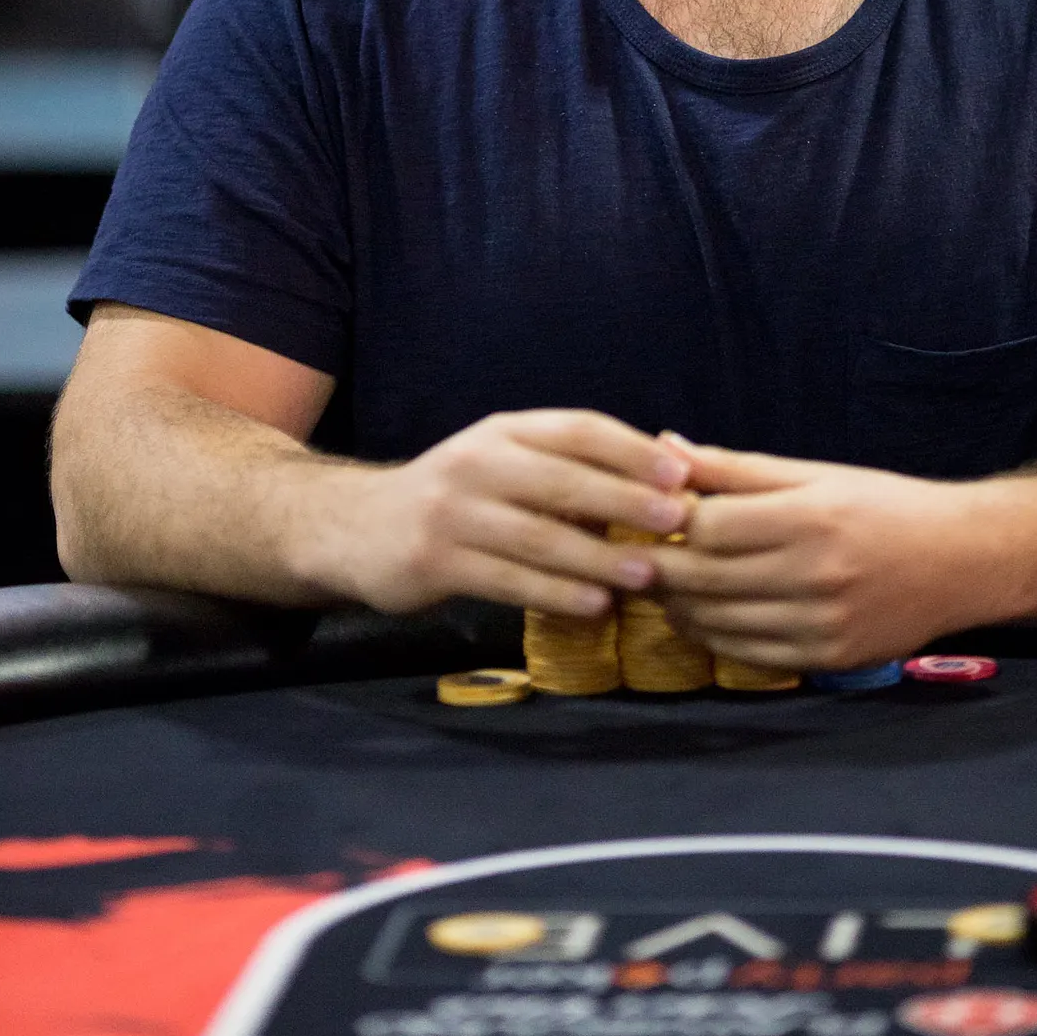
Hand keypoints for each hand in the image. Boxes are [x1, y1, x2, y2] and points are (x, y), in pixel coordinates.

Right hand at [317, 410, 692, 615]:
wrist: (357, 527)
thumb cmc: (456, 497)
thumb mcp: (502, 465)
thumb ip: (564, 469)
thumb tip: (658, 482)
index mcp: (505, 431)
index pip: (577, 429)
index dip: (630, 450)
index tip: (680, 473)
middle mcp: (478, 462)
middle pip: (563, 480)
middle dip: (626, 501)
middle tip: (677, 522)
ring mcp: (453, 512)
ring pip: (539, 536)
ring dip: (598, 558)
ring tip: (646, 575)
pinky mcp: (434, 561)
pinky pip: (507, 580)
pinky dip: (555, 594)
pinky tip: (593, 606)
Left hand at [649, 438, 1036, 671]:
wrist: (961, 560)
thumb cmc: (884, 504)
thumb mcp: (815, 473)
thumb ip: (737, 468)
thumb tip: (668, 447)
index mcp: (810, 517)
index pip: (708, 528)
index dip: (667, 524)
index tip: (647, 516)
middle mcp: (815, 574)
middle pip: (705, 579)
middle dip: (659, 569)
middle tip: (632, 558)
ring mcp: (822, 624)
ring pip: (719, 624)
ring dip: (679, 607)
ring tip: (661, 587)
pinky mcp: (829, 659)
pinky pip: (749, 656)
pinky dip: (713, 639)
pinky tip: (699, 618)